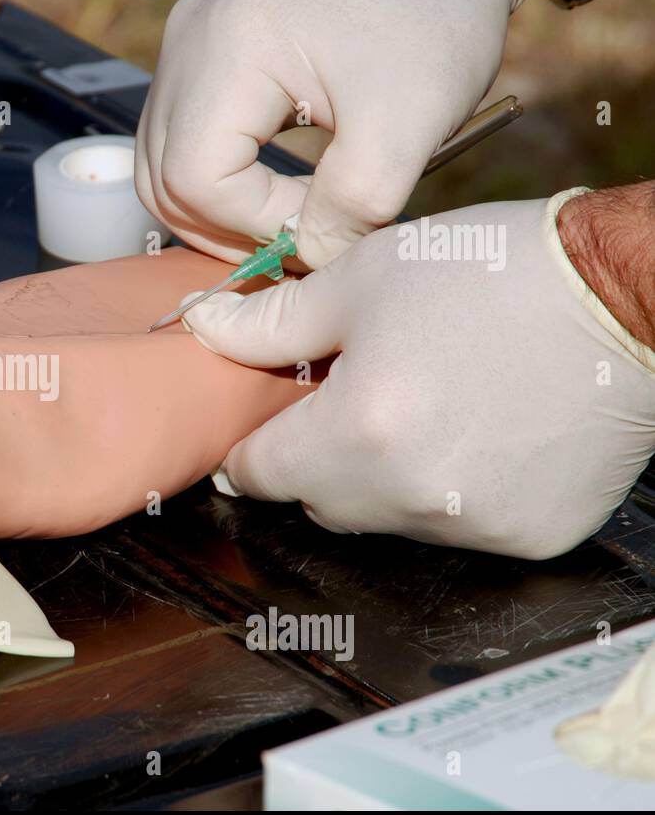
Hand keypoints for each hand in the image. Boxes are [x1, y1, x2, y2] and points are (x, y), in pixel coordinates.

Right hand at [136, 0, 536, 267]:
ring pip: (160, 169)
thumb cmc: (433, 23)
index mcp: (230, 46)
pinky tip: (273, 195)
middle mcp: (189, 40)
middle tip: (300, 244)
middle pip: (161, 178)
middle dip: (227, 230)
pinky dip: (218, 185)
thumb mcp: (408, 128)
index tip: (324, 226)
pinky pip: (179, 144)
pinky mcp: (198, 55)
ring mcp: (186, 45)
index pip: (198, 177)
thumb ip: (352, 209)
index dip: (254, 224)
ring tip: (288, 225)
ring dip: (217, 215)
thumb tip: (307, 259)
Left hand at [182, 192, 654, 559]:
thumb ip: (269, 322)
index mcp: (356, 433)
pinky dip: (448, 491)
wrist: (627, 298)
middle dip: (318, 454)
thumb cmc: (494, 275)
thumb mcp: (361, 279)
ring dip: (382, 476)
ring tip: (426, 403)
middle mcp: (408, 497)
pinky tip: (477, 432)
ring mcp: (472, 527)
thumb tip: (202, 329)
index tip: (263, 424)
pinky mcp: (527, 539)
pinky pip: (452, 527)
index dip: (251, 444)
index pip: (257, 474)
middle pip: (318, 500)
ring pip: (383, 518)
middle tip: (356, 394)